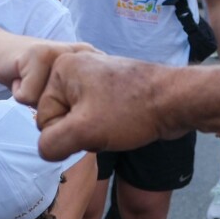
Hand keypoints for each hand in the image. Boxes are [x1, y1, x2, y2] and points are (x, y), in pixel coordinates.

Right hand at [0, 30, 96, 107]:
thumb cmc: (34, 79)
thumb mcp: (62, 94)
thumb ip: (78, 106)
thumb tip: (79, 133)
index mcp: (95, 63)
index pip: (89, 110)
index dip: (66, 111)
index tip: (55, 93)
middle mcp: (83, 54)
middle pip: (70, 109)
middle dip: (51, 105)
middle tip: (41, 84)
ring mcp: (61, 52)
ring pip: (48, 104)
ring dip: (34, 100)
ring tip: (31, 80)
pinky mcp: (38, 54)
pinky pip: (27, 97)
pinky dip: (18, 93)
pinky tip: (20, 76)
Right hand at [35, 52, 186, 159]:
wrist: (175, 100)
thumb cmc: (130, 111)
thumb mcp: (83, 132)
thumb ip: (53, 144)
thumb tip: (46, 150)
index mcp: (61, 68)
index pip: (43, 118)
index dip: (65, 133)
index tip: (91, 127)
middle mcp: (75, 67)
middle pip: (60, 117)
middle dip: (79, 132)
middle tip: (105, 127)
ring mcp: (95, 76)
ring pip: (78, 120)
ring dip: (93, 132)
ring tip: (115, 125)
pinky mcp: (111, 88)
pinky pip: (95, 115)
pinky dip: (105, 126)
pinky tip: (122, 124)